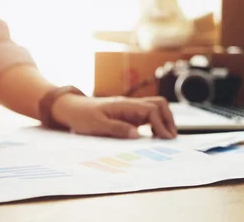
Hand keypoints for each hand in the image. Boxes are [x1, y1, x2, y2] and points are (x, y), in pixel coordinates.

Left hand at [51, 95, 176, 138]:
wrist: (71, 109)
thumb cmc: (82, 116)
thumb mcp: (97, 125)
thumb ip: (117, 129)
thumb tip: (137, 134)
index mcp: (124, 105)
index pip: (151, 110)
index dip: (160, 124)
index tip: (166, 138)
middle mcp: (130, 104)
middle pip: (158, 104)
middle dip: (168, 119)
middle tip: (171, 137)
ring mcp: (130, 108)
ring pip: (155, 107)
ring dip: (163, 120)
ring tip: (166, 137)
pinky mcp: (128, 114)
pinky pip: (147, 114)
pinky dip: (156, 122)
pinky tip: (155, 135)